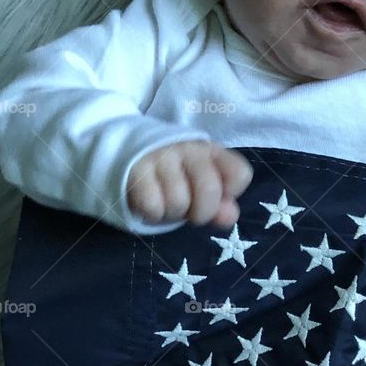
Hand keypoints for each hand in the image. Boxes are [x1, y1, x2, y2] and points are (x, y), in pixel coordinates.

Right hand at [126, 140, 253, 227]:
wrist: (125, 150)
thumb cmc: (173, 175)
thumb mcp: (200, 186)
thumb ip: (220, 204)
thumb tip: (229, 216)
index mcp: (211, 151)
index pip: (239, 173)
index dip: (230, 193)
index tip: (217, 197)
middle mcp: (188, 149)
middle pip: (209, 190)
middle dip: (201, 212)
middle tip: (188, 209)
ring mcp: (161, 156)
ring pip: (178, 202)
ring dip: (172, 213)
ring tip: (165, 202)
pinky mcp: (136, 169)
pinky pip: (152, 206)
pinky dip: (152, 213)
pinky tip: (149, 203)